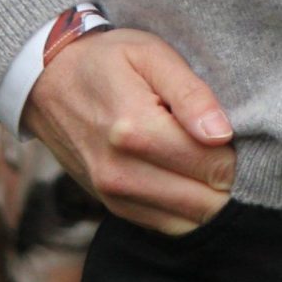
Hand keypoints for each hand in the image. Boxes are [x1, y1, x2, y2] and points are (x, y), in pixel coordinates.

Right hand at [20, 25, 237, 233]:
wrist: (49, 82)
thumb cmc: (108, 60)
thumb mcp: (151, 54)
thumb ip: (190, 94)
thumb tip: (222, 134)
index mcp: (134, 129)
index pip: (212, 165)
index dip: (232, 150)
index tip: (227, 131)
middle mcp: (120, 172)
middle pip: (204, 201)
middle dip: (224, 179)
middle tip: (220, 148)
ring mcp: (113, 196)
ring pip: (188, 221)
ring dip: (206, 197)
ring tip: (202, 160)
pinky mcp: (111, 207)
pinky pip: (165, 226)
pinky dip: (185, 209)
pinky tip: (184, 177)